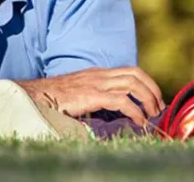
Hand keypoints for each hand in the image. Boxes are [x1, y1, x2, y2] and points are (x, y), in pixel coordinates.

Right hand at [18, 67, 165, 125]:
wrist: (35, 96)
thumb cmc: (54, 99)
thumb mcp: (80, 94)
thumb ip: (96, 97)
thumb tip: (114, 110)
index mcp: (97, 73)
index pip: (130, 71)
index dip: (147, 83)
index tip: (155, 100)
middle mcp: (99, 74)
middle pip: (135, 74)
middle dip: (152, 90)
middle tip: (158, 108)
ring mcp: (95, 83)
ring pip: (132, 84)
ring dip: (147, 99)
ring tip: (151, 115)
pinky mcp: (92, 95)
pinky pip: (121, 100)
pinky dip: (135, 111)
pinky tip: (139, 121)